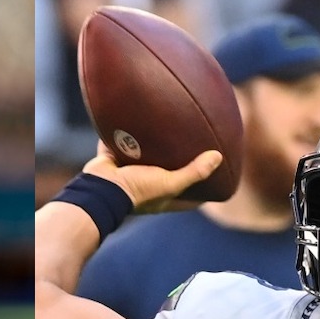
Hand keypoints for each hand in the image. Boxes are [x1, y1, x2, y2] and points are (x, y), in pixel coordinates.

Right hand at [82, 142, 221, 213]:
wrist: (100, 186)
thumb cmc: (137, 190)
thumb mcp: (169, 183)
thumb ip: (193, 172)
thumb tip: (218, 157)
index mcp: (162, 198)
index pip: (189, 199)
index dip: (203, 194)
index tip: (218, 184)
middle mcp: (147, 186)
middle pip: (169, 176)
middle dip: (180, 166)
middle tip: (196, 150)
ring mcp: (130, 173)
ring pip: (147, 158)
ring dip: (156, 148)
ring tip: (170, 131)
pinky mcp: (116, 159)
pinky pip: (126, 144)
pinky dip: (130, 133)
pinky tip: (140, 118)